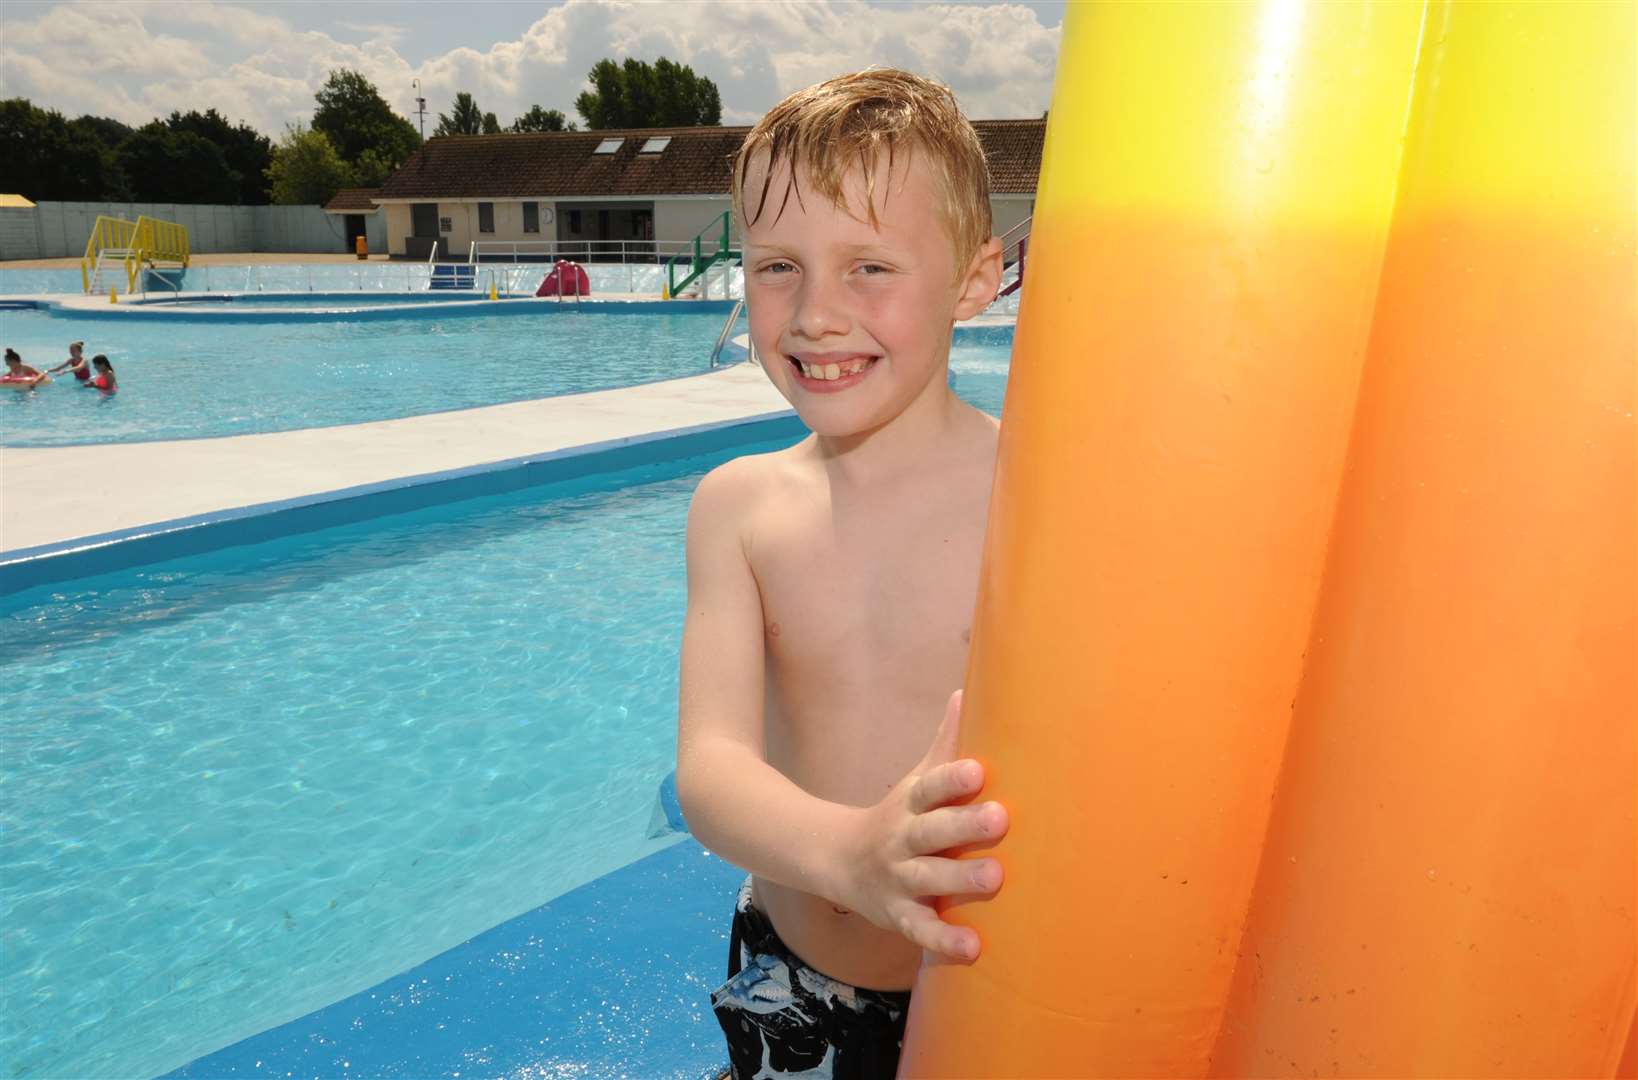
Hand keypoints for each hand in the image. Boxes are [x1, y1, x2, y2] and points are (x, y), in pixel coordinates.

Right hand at [834, 690, 1008, 962]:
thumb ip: (944, 743)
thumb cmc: (899, 816)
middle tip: (1000, 819)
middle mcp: (902, 840)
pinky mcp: (899, 915)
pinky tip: (973, 947)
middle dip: (964, 827)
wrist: (837, 859)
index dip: (951, 779)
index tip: (977, 771)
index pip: (930, 788)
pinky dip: (944, 940)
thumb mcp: (916, 781)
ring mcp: (898, 879)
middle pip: (932, 832)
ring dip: (959, 880)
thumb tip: (967, 689)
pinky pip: (921, 929)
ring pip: (928, 879)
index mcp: (910, 804)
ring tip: (996, 878)